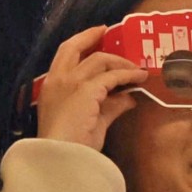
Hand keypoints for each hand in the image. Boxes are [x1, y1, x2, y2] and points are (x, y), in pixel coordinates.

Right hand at [33, 27, 150, 147]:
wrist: (62, 158)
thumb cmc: (71, 145)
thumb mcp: (91, 121)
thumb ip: (109, 106)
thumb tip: (129, 98)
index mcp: (51, 86)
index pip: (64, 54)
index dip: (80, 41)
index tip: (96, 34)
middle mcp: (57, 80)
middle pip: (75, 48)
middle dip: (92, 37)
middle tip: (108, 33)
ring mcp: (70, 83)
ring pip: (99, 60)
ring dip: (121, 63)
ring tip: (137, 70)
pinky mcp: (86, 90)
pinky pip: (112, 76)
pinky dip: (128, 75)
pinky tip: (140, 78)